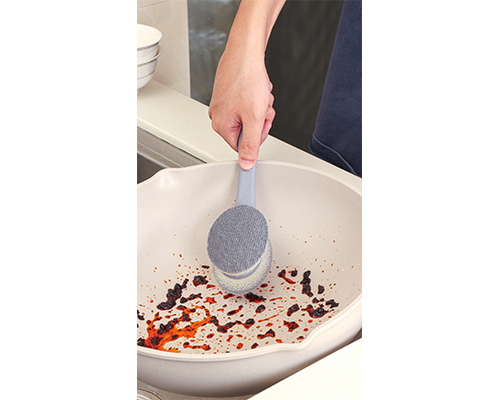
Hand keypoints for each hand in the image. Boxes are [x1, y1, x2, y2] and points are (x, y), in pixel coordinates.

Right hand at [209, 50, 275, 169]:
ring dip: (260, 107)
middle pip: (247, 130)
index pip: (242, 146)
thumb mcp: (254, 118)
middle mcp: (218, 115)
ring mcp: (224, 103)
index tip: (262, 125)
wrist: (246, 51)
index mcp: (221, 125)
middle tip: (262, 107)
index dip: (257, 136)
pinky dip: (257, 97)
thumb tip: (246, 164)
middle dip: (260, 119)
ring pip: (250, 116)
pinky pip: (248, 103)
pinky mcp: (230, 93)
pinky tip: (257, 88)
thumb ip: (250, 145)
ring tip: (259, 94)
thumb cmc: (246, 78)